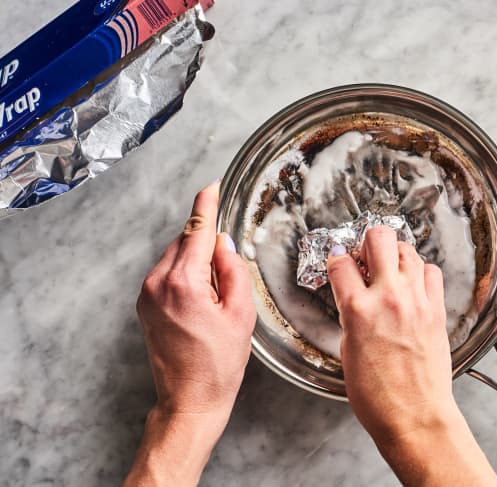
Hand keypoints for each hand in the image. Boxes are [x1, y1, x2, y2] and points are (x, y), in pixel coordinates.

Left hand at [124, 181, 255, 486]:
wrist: (189, 400)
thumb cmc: (219, 364)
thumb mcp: (240, 314)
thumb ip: (233, 270)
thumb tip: (223, 243)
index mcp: (183, 283)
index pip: (197, 230)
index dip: (206, 205)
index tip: (212, 186)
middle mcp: (158, 284)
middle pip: (185, 241)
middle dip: (207, 241)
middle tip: (229, 267)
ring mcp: (146, 295)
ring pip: (175, 256)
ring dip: (196, 260)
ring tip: (217, 295)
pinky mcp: (144, 306)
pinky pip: (166, 274)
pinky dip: (185, 274)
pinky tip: (202, 299)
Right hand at [327, 227, 496, 486]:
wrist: (415, 416)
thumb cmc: (377, 395)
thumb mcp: (347, 350)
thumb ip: (350, 314)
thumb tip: (352, 296)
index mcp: (358, 310)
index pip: (340, 262)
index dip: (336, 259)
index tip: (339, 263)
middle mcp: (389, 297)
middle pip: (379, 237)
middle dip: (368, 241)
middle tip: (366, 256)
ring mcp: (417, 300)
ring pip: (408, 249)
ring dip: (395, 255)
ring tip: (390, 270)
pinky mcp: (438, 309)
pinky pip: (432, 272)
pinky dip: (421, 273)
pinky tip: (413, 286)